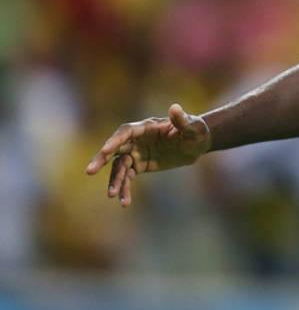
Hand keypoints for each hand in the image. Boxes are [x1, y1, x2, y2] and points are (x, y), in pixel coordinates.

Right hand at [85, 103, 212, 206]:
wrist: (197, 145)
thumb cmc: (196, 131)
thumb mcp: (193, 127)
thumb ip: (182, 120)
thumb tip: (175, 108)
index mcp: (147, 127)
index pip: (126, 132)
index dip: (115, 140)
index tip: (105, 151)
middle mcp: (137, 139)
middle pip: (115, 148)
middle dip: (102, 159)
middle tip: (90, 171)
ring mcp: (136, 153)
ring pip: (120, 167)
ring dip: (115, 180)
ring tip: (112, 195)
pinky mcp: (139, 165)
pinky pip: (127, 177)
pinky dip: (124, 188)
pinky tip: (124, 201)